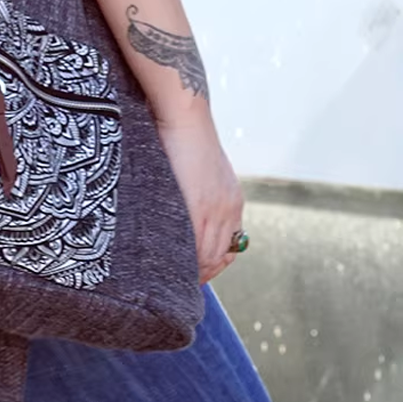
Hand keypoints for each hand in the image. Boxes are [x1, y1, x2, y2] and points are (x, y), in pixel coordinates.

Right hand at [155, 106, 244, 283]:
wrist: (185, 116)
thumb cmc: (184, 138)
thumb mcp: (202, 170)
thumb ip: (199, 193)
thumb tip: (185, 207)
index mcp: (232, 200)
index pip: (228, 245)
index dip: (212, 263)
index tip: (196, 273)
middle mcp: (230, 208)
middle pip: (218, 255)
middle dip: (202, 274)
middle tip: (180, 285)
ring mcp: (216, 209)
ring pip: (208, 255)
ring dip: (191, 271)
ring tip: (171, 280)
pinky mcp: (199, 205)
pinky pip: (194, 244)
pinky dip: (184, 259)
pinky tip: (169, 265)